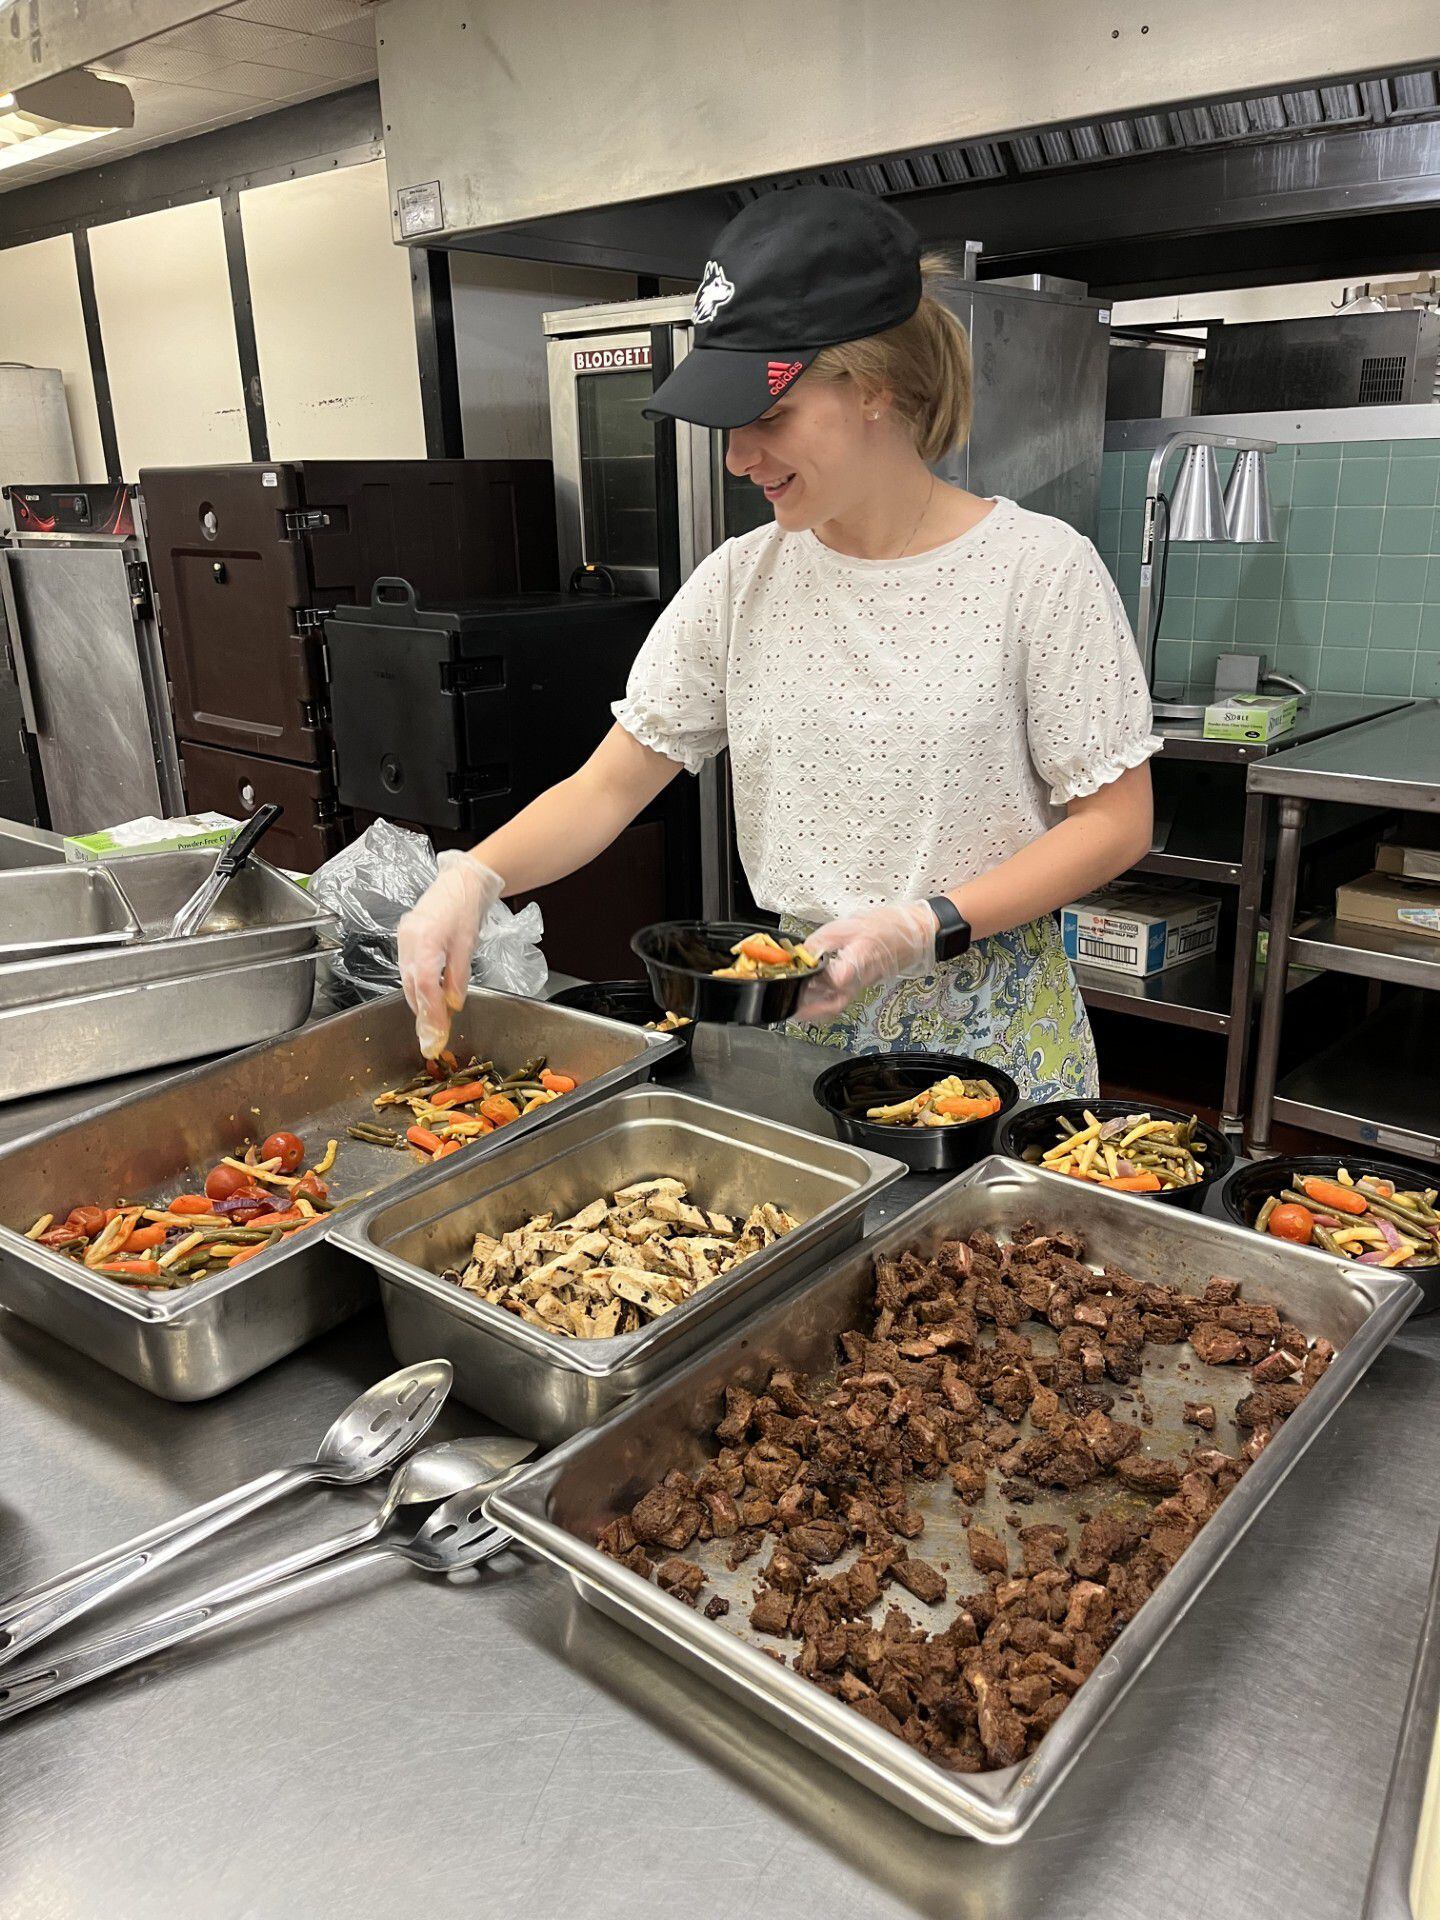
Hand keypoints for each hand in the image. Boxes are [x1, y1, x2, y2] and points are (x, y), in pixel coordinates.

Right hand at [397, 851, 503, 1057]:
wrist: (459, 882)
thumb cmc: (465, 908)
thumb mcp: (467, 944)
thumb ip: (458, 976)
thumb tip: (453, 1004)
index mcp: (425, 941)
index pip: (425, 986)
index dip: (431, 1013)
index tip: (438, 1034)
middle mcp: (408, 942)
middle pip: (412, 987)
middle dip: (423, 1014)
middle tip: (433, 1037)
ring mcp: (403, 940)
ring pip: (407, 981)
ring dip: (419, 1002)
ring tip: (432, 1023)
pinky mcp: (404, 939)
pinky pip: (408, 970)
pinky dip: (417, 987)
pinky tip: (428, 998)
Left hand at [797, 901, 937, 1021]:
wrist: (914, 933)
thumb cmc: (887, 927)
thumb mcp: (848, 925)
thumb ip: (822, 940)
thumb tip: (803, 953)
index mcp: (860, 960)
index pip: (837, 979)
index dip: (817, 978)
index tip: (803, 972)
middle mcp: (861, 978)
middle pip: (835, 1002)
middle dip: (811, 1009)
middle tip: (794, 1007)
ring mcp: (862, 984)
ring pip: (837, 1003)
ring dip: (816, 1007)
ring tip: (798, 1002)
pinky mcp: (861, 984)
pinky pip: (842, 996)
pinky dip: (825, 999)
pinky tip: (813, 993)